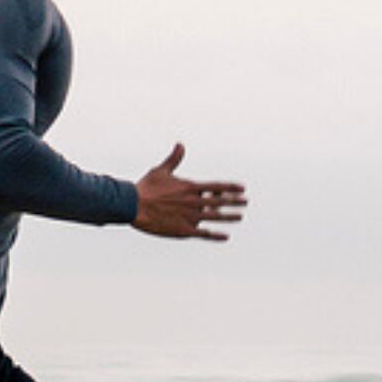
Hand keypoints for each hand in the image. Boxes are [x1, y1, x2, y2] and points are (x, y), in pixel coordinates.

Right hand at [131, 143, 246, 240]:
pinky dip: (216, 235)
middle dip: (235, 202)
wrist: (134, 206)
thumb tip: (180, 144)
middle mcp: (194, 202)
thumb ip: (174, 159)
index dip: (231, 188)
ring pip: (215, 217)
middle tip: (246, 202)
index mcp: (190, 188)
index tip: (242, 188)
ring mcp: (190, 217)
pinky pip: (204, 234)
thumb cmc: (146, 188)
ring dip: (229, 217)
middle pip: (220, 202)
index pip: (217, 187)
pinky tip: (225, 236)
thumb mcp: (161, 170)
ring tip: (240, 216)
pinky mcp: (184, 230)